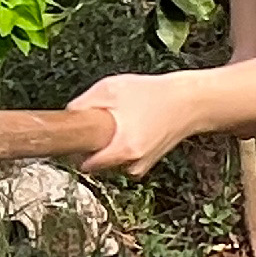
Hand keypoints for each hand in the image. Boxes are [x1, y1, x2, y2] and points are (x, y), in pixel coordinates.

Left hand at [66, 70, 224, 178]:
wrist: (189, 103)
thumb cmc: (151, 93)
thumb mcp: (110, 89)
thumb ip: (82, 104)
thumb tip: (66, 117)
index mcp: (122, 149)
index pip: (85, 164)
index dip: (73, 151)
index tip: (69, 139)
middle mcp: (131, 165)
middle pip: (95, 164)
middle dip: (90, 146)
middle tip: (94, 123)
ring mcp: (140, 167)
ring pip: (109, 162)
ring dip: (106, 146)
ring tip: (118, 122)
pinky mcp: (146, 164)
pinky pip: (122, 160)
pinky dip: (120, 147)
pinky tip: (130, 127)